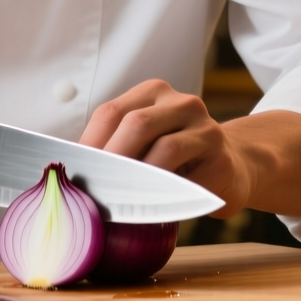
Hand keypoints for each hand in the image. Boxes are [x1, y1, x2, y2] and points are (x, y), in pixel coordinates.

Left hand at [79, 78, 300, 219]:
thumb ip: (116, 148)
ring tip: (118, 201)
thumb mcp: (145, 143)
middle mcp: (181, 102)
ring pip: (164, 148)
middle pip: (136, 123)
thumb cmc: (176, 160)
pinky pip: (188, 177)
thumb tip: (68, 172)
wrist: (232, 168)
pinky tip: (150, 208)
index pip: (111, 112)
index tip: (74, 174)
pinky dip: (164, 195)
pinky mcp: (221, 158)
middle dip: (111, 160)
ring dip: (137, 179)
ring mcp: (206, 127)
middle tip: (94, 190)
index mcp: (153, 93)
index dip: (89, 144)